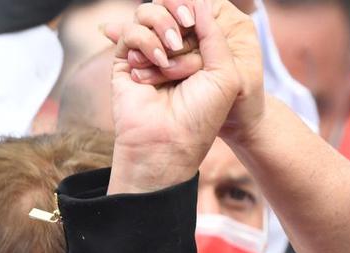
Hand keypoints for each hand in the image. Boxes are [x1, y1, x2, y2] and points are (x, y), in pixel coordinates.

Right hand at [104, 0, 263, 194]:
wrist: (171, 141)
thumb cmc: (203, 114)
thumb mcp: (224, 73)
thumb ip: (215, 35)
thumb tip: (200, 3)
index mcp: (201, 52)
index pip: (196, 12)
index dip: (195, 7)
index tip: (196, 18)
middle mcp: (174, 50)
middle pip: (170, 7)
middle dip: (180, 13)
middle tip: (187, 24)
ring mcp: (149, 53)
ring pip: (149, 13)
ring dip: (163, 26)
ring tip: (171, 51)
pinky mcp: (126, 59)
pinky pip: (132, 31)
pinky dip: (146, 41)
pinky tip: (158, 64)